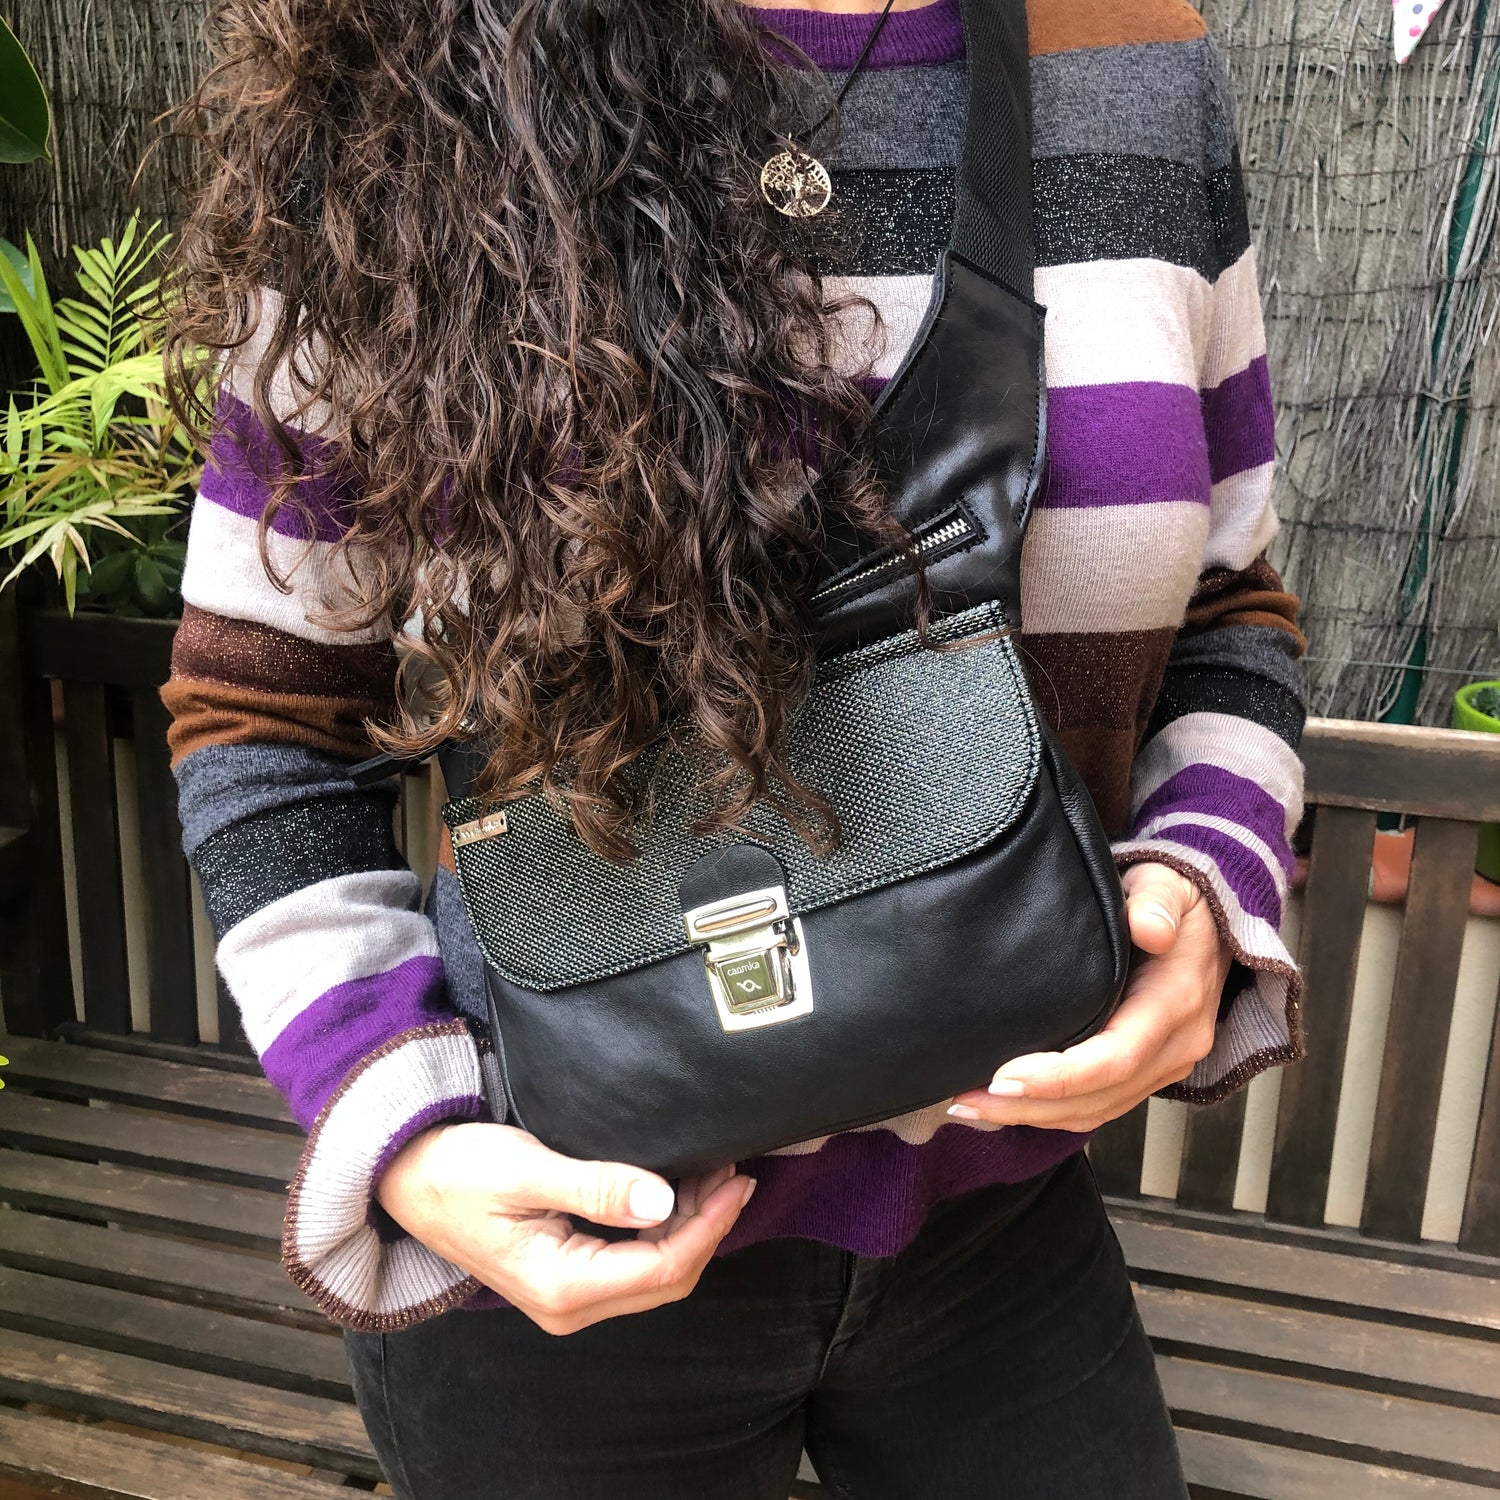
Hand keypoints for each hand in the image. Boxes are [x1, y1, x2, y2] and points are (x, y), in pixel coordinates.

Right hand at [376, 1122, 753, 1334]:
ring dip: (689, 1226)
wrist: (404, 1178)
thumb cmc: (457, 1170)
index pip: (662, 1267)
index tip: (737, 1179)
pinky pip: (632, 1262)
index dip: (709, 1225)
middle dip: (707, 1226)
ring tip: (713, 1172)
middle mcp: (568, 1305)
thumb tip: (662, 1201)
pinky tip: (677, 1190)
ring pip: (653, 1273)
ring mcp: (566, 1296)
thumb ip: (597, 1188)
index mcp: (561, 1286)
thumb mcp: (527, 1171)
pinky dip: (663, 1229)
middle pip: (666, 1279)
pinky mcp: (565, 1275)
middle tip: (733, 1170)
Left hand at [947, 863, 1232, 1133]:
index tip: (1002, 1078)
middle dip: (1029, 1106)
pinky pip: (1102, 1105)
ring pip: (1097, 1110)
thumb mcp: (1167, 885)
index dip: (1058, 1077)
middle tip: (965, 1100)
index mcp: (1175, 1002)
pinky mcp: (1150, 1069)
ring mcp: (1165, 1063)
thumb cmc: (1177, 899)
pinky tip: (1008, 1105)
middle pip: (1099, 1097)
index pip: (1115, 1057)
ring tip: (971, 1106)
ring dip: (1033, 1116)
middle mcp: (1176, 1044)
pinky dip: (1054, 1112)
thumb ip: (1155, 902)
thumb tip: (1149, 927)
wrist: (1212, 920)